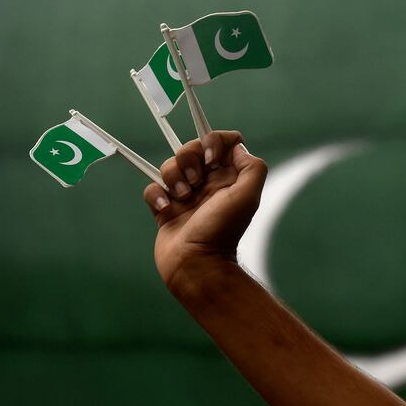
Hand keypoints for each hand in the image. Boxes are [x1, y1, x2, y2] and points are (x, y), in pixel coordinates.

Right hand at [143, 130, 267, 289]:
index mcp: (228, 177)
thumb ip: (252, 167)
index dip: (214, 141)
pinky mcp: (165, 207)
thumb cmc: (222, 231)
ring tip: (182, 199)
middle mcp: (208, 183)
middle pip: (191, 147)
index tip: (210, 158)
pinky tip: (166, 209)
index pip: (223, 141)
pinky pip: (153, 187)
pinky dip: (156, 195)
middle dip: (188, 158)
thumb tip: (238, 148)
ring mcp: (185, 194)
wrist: (197, 264)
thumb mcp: (247, 197)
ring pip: (170, 165)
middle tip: (195, 182)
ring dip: (173, 177)